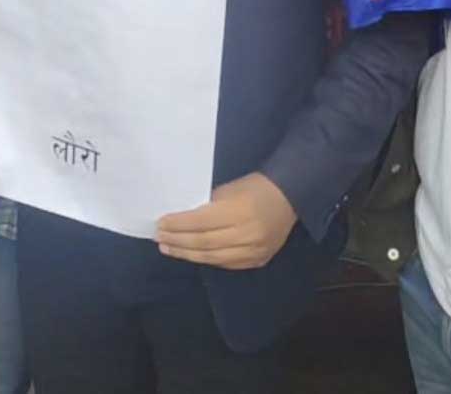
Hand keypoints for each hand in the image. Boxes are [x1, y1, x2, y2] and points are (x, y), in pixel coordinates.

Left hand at [157, 172, 296, 270]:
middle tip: (160, 237)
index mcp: (239, 211)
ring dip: (187, 253)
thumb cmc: (256, 186)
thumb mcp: (230, 188)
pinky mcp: (257, 261)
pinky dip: (206, 259)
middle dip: (178, 240)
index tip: (161, 223)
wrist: (290, 196)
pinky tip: (192, 254)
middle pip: (204, 242)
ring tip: (169, 248)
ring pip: (213, 257)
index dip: (179, 225)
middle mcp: (247, 234)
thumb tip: (182, 219)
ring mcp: (253, 251)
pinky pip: (226, 264)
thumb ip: (208, 206)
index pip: (201, 222)